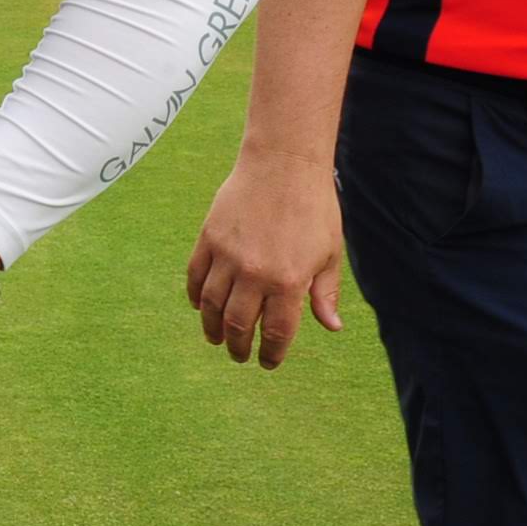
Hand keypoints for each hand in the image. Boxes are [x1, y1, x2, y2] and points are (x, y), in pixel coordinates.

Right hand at [184, 147, 344, 366]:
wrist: (283, 164)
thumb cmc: (314, 208)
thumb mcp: (330, 252)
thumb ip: (325, 293)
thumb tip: (331, 327)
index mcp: (289, 281)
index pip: (275, 332)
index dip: (271, 353)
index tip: (268, 361)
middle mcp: (255, 273)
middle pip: (237, 324)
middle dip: (238, 346)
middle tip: (239, 355)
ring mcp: (227, 255)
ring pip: (211, 305)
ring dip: (212, 327)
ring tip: (216, 338)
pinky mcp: (209, 238)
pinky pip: (195, 276)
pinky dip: (196, 296)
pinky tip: (201, 306)